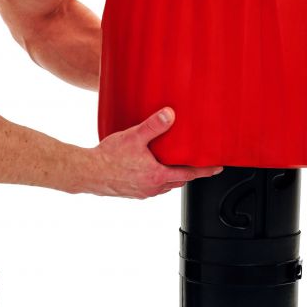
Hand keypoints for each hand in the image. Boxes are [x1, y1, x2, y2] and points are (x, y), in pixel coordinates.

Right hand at [85, 108, 222, 198]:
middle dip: (190, 173)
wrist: (88, 173)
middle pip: (179, 181)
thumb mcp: (134, 137)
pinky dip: (158, 179)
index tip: (217, 168)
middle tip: (197, 164)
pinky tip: (151, 169)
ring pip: (166, 185)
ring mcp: (143, 192)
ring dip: (173, 176)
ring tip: (174, 164)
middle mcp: (153, 187)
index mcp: (157, 176)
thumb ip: (153, 126)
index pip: (189, 174)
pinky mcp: (133, 192)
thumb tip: (170, 114)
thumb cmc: (109, 158)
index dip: (205, 170)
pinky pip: (153, 187)